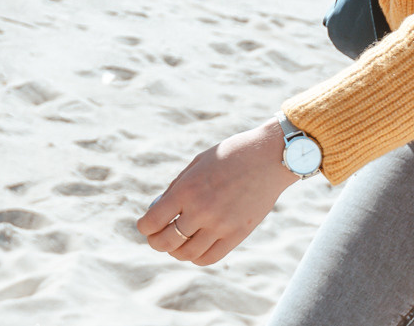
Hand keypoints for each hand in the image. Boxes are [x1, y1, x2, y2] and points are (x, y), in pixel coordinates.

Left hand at [137, 119, 295, 265]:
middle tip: (155, 238)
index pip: (153, 222)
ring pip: (186, 254)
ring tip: (175, 244)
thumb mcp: (197, 164)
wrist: (268, 157)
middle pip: (166, 242)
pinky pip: (209, 257)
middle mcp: (201, 210)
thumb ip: (178, 188)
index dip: (144, 227)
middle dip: (155, 242)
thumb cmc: (230, 155)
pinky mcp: (237, 234)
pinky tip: (194, 248)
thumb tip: (159, 211)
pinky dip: (196, 257)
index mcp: (186, 189)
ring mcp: (220, 225)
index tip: (144, 226)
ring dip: (175, 251)